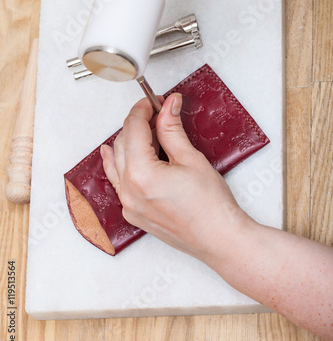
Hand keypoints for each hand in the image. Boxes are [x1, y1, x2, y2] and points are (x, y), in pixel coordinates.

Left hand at [100, 93, 247, 263]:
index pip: (133, 129)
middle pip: (122, 143)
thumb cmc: (211, 206)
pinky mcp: (134, 213)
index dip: (143, 109)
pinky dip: (118, 164)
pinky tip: (116, 155)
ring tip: (143, 129)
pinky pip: (118, 182)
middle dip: (137, 124)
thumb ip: (172, 129)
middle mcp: (128, 191)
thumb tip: (167, 106)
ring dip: (127, 142)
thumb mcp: (191, 158)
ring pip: (117, 162)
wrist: (219, 239)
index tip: (154, 101)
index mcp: (141, 174)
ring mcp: (129, 205)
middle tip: (156, 113)